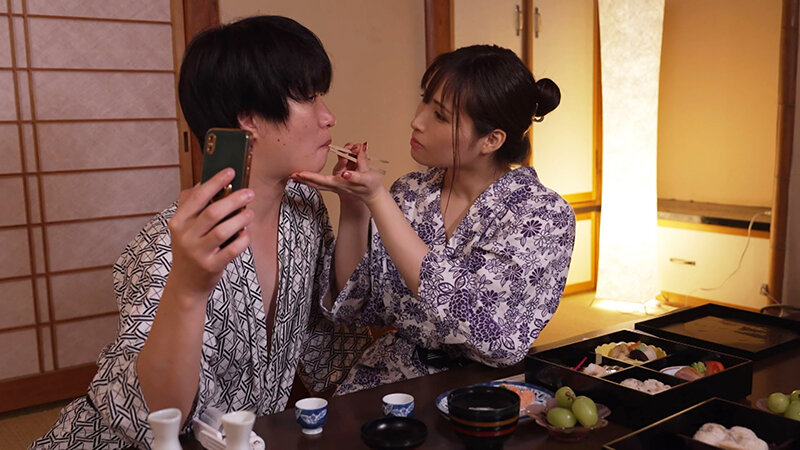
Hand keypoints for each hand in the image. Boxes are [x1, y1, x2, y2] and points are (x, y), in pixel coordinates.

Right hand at [166, 168, 253, 300]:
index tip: (230, 172)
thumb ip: (193, 206)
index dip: (215, 183)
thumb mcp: (184, 228)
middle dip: (234, 200)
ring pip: (223, 230)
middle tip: (249, 193)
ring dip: (241, 219)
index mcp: (178, 222)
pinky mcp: (211, 266)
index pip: (197, 197)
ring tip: (250, 213)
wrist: (185, 283)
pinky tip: (246, 233)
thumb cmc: (190, 249)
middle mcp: (185, 236)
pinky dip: (242, 239)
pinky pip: (232, 250)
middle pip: (213, 212)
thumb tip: (209, 182)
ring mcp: (198, 253)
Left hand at [291, 144, 385, 207]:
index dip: (311, 176)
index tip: (300, 174)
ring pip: (317, 184)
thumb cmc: (371, 185)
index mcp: (341, 183)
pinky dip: (312, 181)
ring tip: (294, 176)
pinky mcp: (336, 185)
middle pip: (317, 184)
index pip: (323, 180)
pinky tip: (305, 178)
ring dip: (306, 181)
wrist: (373, 195)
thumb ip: (359, 167)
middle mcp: (336, 186)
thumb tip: (350, 164)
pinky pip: (321, 183)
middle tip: (292, 176)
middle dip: (304, 180)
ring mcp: (335, 186)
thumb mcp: (367, 177)